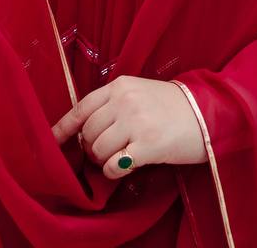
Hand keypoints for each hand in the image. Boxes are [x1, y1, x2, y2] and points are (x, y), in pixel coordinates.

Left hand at [51, 75, 207, 178]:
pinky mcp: (147, 144)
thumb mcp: (139, 94)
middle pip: (88, 132)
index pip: (82, 107)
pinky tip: (125, 166)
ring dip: (103, 160)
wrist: (206, 114)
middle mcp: (125, 100)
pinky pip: (114, 165)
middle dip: (91, 147)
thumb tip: (85, 132)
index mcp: (120, 85)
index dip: (63, 127)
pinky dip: (113, 171)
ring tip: (119, 157)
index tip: (50, 141)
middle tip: (106, 152)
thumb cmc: (171, 107)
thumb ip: (113, 105)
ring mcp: (136, 121)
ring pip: (98, 150)